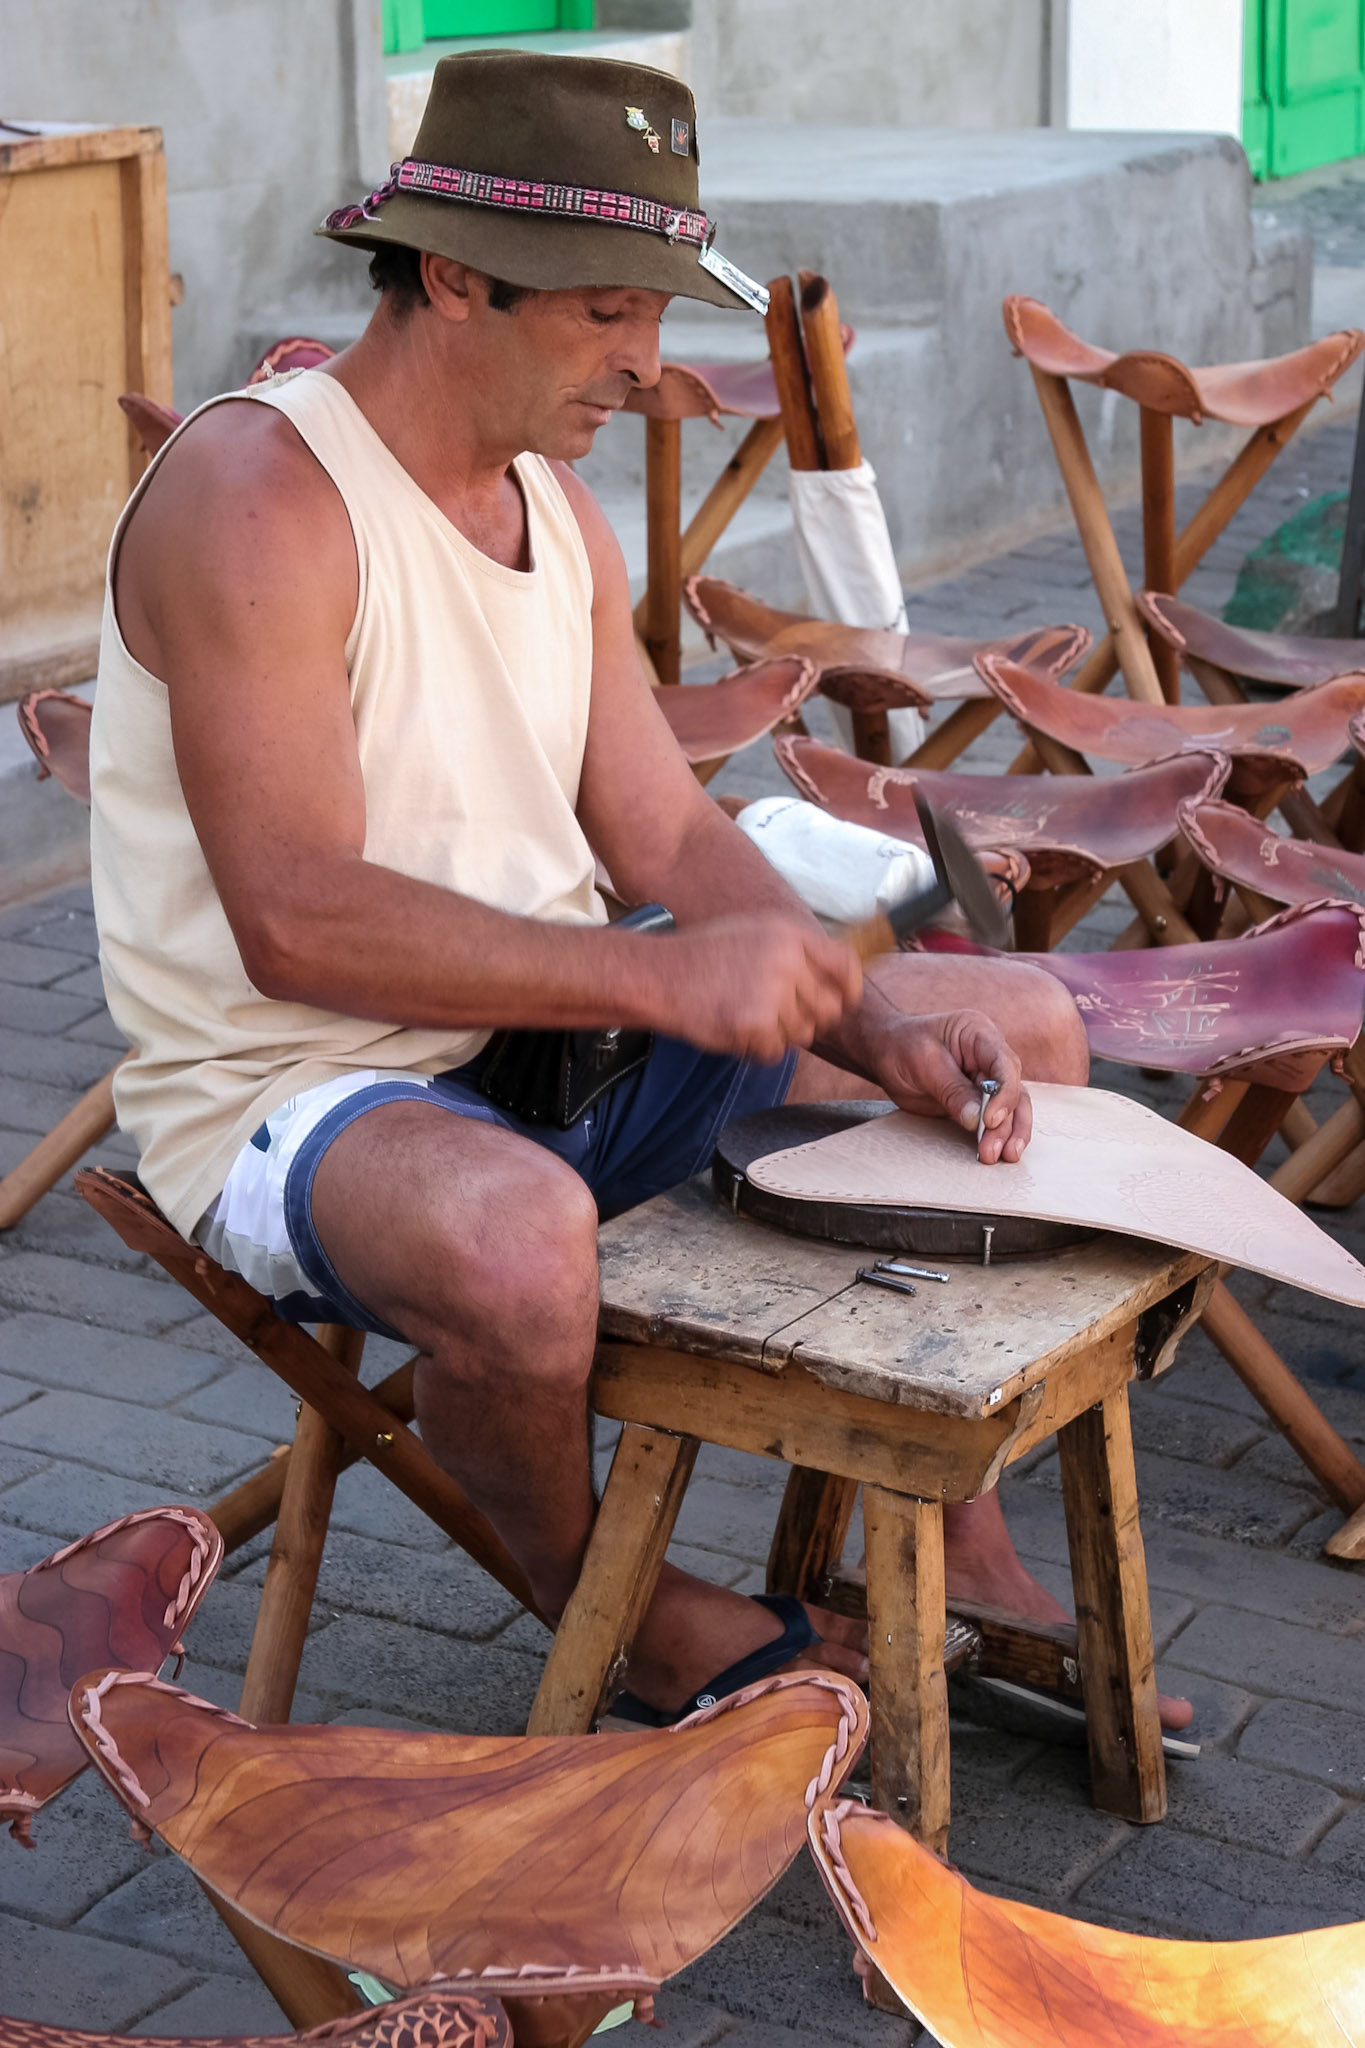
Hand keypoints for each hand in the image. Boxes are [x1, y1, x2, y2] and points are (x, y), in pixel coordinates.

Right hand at [653, 915, 862, 1063]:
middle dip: (806, 1018)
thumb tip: (839, 981)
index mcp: (790, 934)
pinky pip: (774, 1052)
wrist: (658, 974)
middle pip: (828, 1009)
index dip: (848, 990)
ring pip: (801, 1035)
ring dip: (777, 1034)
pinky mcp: (754, 1024)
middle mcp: (787, 961)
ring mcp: (771, 993)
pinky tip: (731, 1027)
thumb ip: (796, 952)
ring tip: (743, 1014)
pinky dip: (755, 1048)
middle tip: (775, 1014)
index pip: (845, 966)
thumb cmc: (703, 955)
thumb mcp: (755, 933)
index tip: (841, 1002)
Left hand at [865, 1009, 1030, 1163]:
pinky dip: (998, 1134)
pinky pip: (996, 1117)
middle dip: (1007, 1122)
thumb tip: (977, 1120)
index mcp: (979, 1035)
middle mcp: (989, 1056)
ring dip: (1008, 1133)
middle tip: (994, 1150)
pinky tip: (998, 1151)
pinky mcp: (978, 1099)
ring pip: (1011, 1107)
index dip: (1004, 1094)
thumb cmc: (902, 1047)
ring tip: (1001, 1156)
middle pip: (1013, 1090)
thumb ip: (952, 1091)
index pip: (1004, 1065)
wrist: (885, 1052)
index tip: (990, 1120)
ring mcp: (986, 1078)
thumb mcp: (924, 1064)